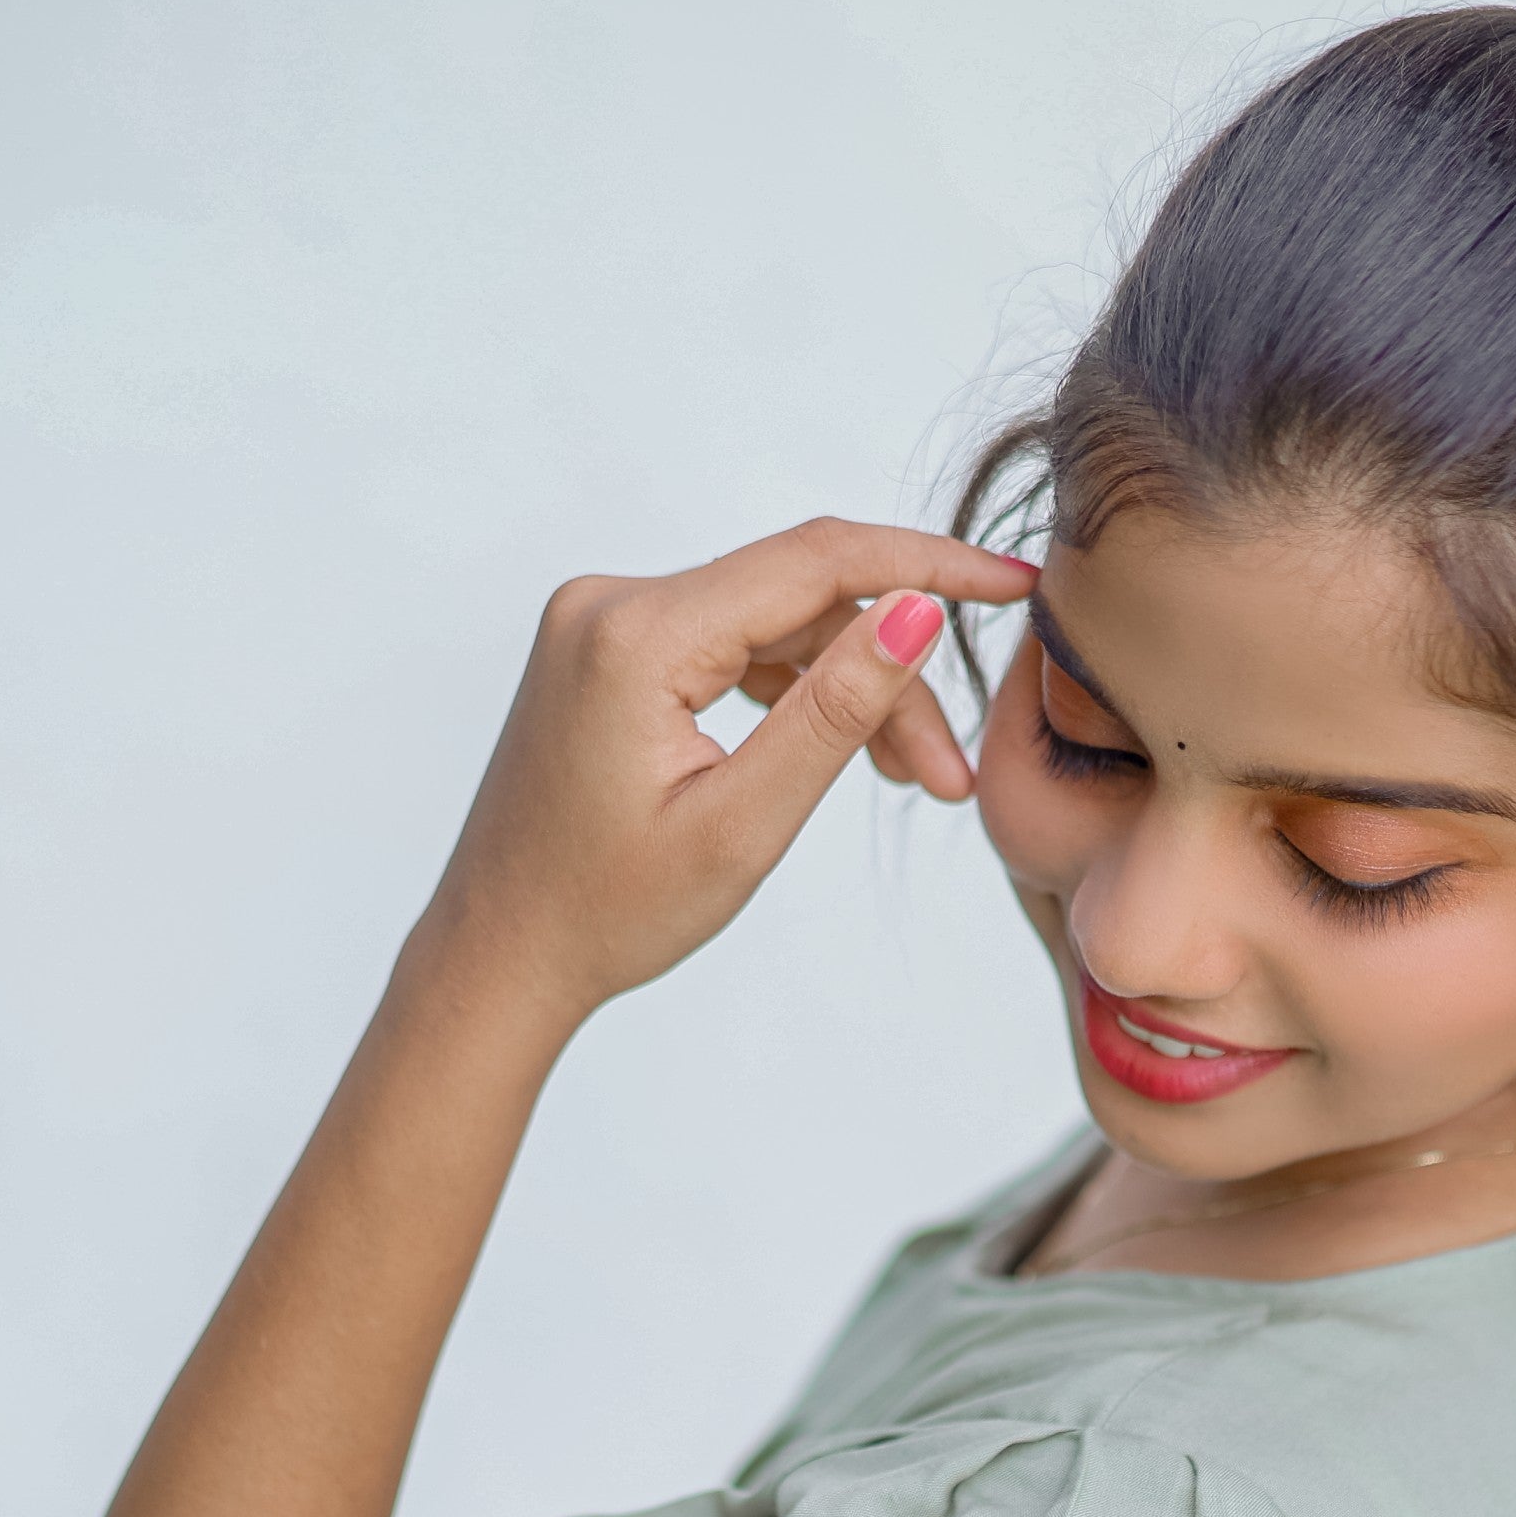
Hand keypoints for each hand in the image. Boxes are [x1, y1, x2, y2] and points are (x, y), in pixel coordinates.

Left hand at [415, 517, 1038, 1019]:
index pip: (816, 561)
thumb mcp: (742, 824)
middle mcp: (610, 602)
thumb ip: (834, 712)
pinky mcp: (609, 649)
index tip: (1017, 582)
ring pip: (774, 626)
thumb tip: (916, 609)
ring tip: (912, 781)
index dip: (928, 564)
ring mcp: (604, 621)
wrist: (498, 955)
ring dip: (849, 691)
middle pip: (801, 600)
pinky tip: (842, 753)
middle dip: (891, 675)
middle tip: (951, 776)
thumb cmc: (608, 913)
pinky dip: (794, 691)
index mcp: (635, 636)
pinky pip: (731, 644)